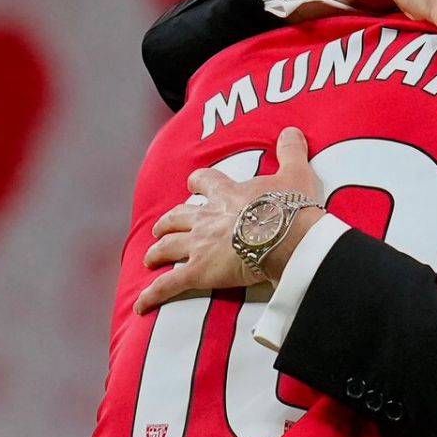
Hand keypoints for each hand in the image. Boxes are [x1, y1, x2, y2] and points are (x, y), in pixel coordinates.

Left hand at [135, 127, 322, 312]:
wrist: (286, 236)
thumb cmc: (291, 208)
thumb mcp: (295, 173)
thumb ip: (291, 151)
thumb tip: (292, 130)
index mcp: (227, 195)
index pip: (205, 182)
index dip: (198, 182)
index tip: (193, 183)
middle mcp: (207, 217)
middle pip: (178, 216)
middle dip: (168, 222)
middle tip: (162, 227)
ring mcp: (199, 245)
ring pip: (168, 246)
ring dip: (157, 252)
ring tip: (149, 258)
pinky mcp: (198, 272)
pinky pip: (169, 285)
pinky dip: (153, 295)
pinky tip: (141, 306)